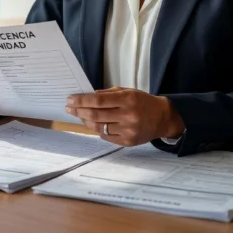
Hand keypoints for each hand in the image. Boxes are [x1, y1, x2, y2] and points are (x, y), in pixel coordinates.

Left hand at [65, 87, 184, 145]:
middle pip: (96, 114)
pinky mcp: (128, 141)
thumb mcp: (128, 91)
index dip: (82, 101)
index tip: (70, 100)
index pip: (98, 100)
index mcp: (128, 99)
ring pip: (99, 127)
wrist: (163, 118)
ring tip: (80, 115)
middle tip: (69, 108)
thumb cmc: (143, 102)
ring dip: (86, 121)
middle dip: (79, 111)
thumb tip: (88, 96)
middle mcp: (128, 115)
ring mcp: (128, 130)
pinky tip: (94, 124)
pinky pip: (106, 136)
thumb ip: (108, 93)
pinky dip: (97, 129)